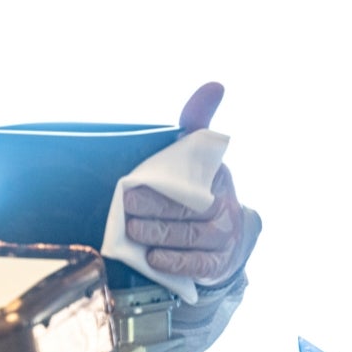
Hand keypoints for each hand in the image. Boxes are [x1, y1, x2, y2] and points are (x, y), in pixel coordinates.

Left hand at [123, 82, 260, 285]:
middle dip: (153, 209)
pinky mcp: (216, 264)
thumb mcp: (196, 154)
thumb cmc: (197, 187)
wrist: (223, 236)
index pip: (195, 176)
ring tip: (133, 230)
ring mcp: (223, 239)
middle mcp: (225, 208)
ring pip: (188, 238)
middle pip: (186, 211)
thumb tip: (215, 85)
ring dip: (158, 235)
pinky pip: (195, 266)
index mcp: (218, 177)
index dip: (164, 184)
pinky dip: (173, 262)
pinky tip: (153, 256)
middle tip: (126, 207)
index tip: (132, 184)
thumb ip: (196, 122)